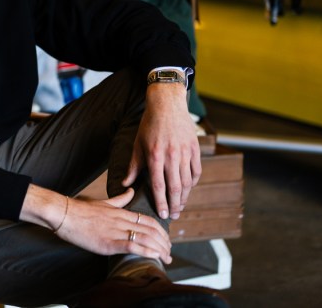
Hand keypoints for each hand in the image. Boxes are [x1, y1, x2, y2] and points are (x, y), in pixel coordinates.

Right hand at [20, 185, 171, 263]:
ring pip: (147, 238)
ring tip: (166, 258)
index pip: (149, 221)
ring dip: (160, 250)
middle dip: (164, 243)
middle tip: (169, 252)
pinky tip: (155, 257)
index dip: (162, 231)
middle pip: (152, 230)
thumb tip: (131, 191)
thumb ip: (120, 199)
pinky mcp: (109, 242)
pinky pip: (133, 246)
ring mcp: (116, 231)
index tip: (166, 241)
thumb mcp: (104, 202)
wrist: (65, 214)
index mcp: (122, 212)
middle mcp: (122, 221)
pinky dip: (147, 252)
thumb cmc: (81, 210)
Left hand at [122, 83, 201, 219]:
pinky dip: (193, 182)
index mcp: (155, 156)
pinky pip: (196, 171)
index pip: (158, 185)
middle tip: (173, 216)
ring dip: (185, 197)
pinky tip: (188, 189)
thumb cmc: (149, 125)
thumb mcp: (137, 144)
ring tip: (180, 206)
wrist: (167, 105)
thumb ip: (133, 166)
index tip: (162, 215)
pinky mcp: (195, 148)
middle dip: (175, 205)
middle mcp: (172, 156)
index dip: (161, 202)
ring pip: (188, 182)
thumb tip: (125, 184)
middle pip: (176, 187)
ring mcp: (185, 152)